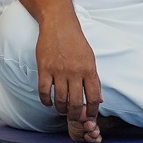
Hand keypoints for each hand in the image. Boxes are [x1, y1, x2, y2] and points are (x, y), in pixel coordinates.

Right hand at [36, 22, 102, 142]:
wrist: (59, 24)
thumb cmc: (76, 42)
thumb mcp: (90, 59)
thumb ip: (94, 80)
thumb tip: (99, 99)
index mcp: (89, 70)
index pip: (94, 98)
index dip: (93, 111)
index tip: (91, 117)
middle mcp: (74, 72)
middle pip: (76, 103)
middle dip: (76, 115)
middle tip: (74, 118)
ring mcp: (58, 71)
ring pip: (60, 100)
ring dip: (61, 109)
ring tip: (62, 110)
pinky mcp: (44, 68)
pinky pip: (44, 91)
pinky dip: (46, 101)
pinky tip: (48, 103)